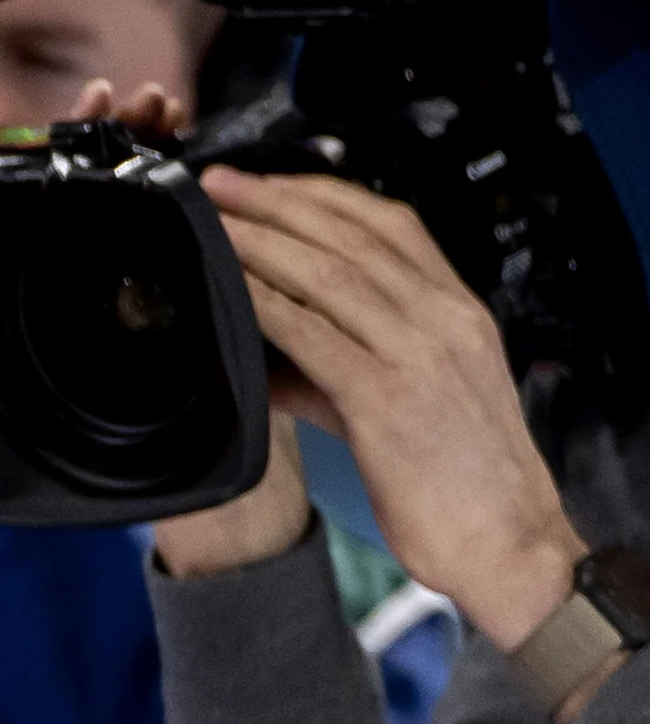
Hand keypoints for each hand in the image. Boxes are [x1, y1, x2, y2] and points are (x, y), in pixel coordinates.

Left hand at [185, 167, 580, 645]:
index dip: (321, 196)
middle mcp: (445, 318)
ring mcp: (421, 353)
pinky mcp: (389, 399)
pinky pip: (317, 336)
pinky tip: (232, 292)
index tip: (266, 184)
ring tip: (215, 221)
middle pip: (354, 235)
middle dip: (279, 202)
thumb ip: (338, 376)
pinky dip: (269, 307)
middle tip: (221, 183)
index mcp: (457, 311)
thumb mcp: (405, 406)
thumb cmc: (458, 481)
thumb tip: (269, 365)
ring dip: (264, 241)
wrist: (508, 539)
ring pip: (333, 273)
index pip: (391, 224)